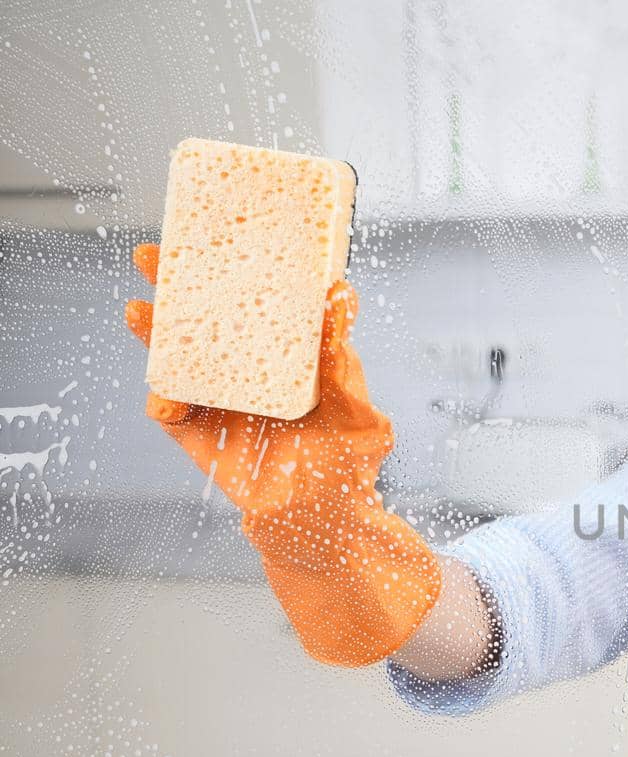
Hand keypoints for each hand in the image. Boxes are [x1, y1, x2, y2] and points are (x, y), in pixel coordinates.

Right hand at [125, 242, 378, 510]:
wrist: (321, 523)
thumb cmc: (348, 463)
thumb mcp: (358, 411)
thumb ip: (345, 364)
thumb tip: (341, 299)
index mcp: (287, 356)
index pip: (257, 302)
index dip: (234, 268)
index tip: (216, 234)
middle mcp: (248, 369)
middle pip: (206, 318)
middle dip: (176, 286)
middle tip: (153, 257)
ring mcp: (219, 398)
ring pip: (179, 356)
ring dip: (155, 333)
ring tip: (140, 312)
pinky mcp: (198, 434)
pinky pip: (172, 411)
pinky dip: (165, 402)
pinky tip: (167, 400)